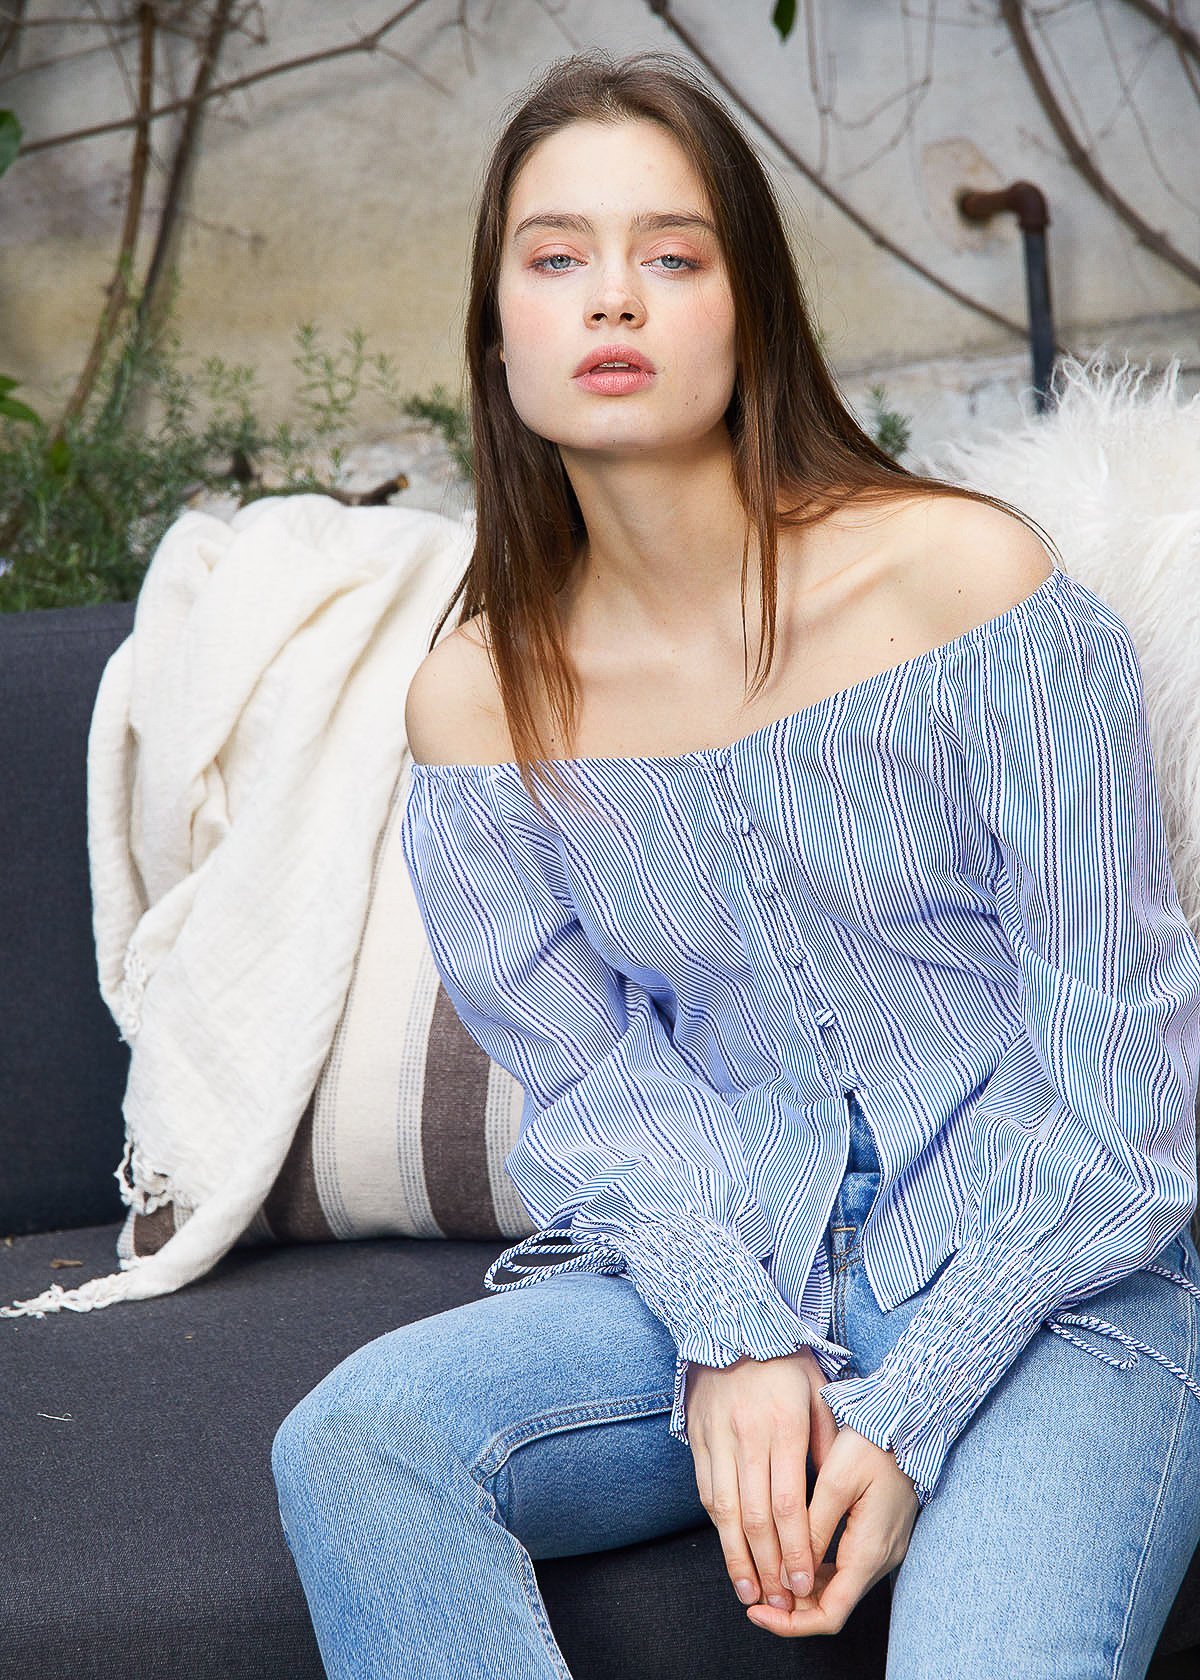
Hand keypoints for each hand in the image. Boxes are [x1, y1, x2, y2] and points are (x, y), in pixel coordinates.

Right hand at [686, 1348, 838, 1616]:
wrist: (729, 1322)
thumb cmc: (783, 1360)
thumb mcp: (817, 1392)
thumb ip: (826, 1442)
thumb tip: (833, 1492)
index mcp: (782, 1426)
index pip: (789, 1504)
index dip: (795, 1549)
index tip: (804, 1583)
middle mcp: (747, 1436)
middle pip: (756, 1516)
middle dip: (769, 1566)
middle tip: (780, 1603)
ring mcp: (718, 1438)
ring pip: (726, 1510)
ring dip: (737, 1556)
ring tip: (749, 1590)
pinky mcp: (698, 1438)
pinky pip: (706, 1491)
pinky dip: (718, 1526)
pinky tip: (729, 1549)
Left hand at [745, 1425, 918, 1636]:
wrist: (910, 1422)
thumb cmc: (873, 1444)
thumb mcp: (836, 1482)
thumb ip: (812, 1530)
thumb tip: (788, 1578)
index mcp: (869, 1551)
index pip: (830, 1614)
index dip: (791, 1623)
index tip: (756, 1613)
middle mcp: (880, 1559)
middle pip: (832, 1606)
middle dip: (791, 1607)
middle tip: (753, 1593)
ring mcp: (882, 1549)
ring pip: (837, 1587)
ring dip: (802, 1588)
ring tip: (766, 1573)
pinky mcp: (879, 1536)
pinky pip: (845, 1566)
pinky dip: (816, 1568)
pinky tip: (792, 1553)